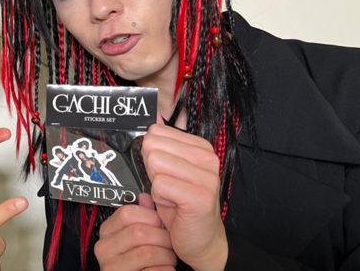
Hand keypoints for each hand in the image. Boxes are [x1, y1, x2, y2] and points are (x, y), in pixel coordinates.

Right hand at [94, 193, 176, 270]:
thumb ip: (141, 215)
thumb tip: (146, 197)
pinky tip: (163, 269)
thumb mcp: (138, 235)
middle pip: (139, 232)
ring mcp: (112, 267)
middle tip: (168, 243)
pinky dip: (166, 270)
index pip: (126, 213)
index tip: (158, 222)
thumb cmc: (142, 260)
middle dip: (162, 237)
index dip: (150, 216)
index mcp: (107, 232)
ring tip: (168, 257)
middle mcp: (104, 249)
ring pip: (148, 253)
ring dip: (166, 255)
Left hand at [142, 124, 227, 270]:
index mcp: (200, 148)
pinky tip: (174, 206)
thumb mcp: (169, 170)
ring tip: (171, 196)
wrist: (200, 239)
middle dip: (152, 170)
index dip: (152, 155)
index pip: (157, 132)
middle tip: (168, 187)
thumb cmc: (182, 205)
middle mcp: (207, 158)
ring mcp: (206, 177)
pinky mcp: (199, 196)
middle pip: (153, 146)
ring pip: (155, 163)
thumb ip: (162, 146)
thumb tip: (153, 120)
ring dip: (156, 185)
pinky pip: (159, 185)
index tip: (166, 172)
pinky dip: (160, 198)